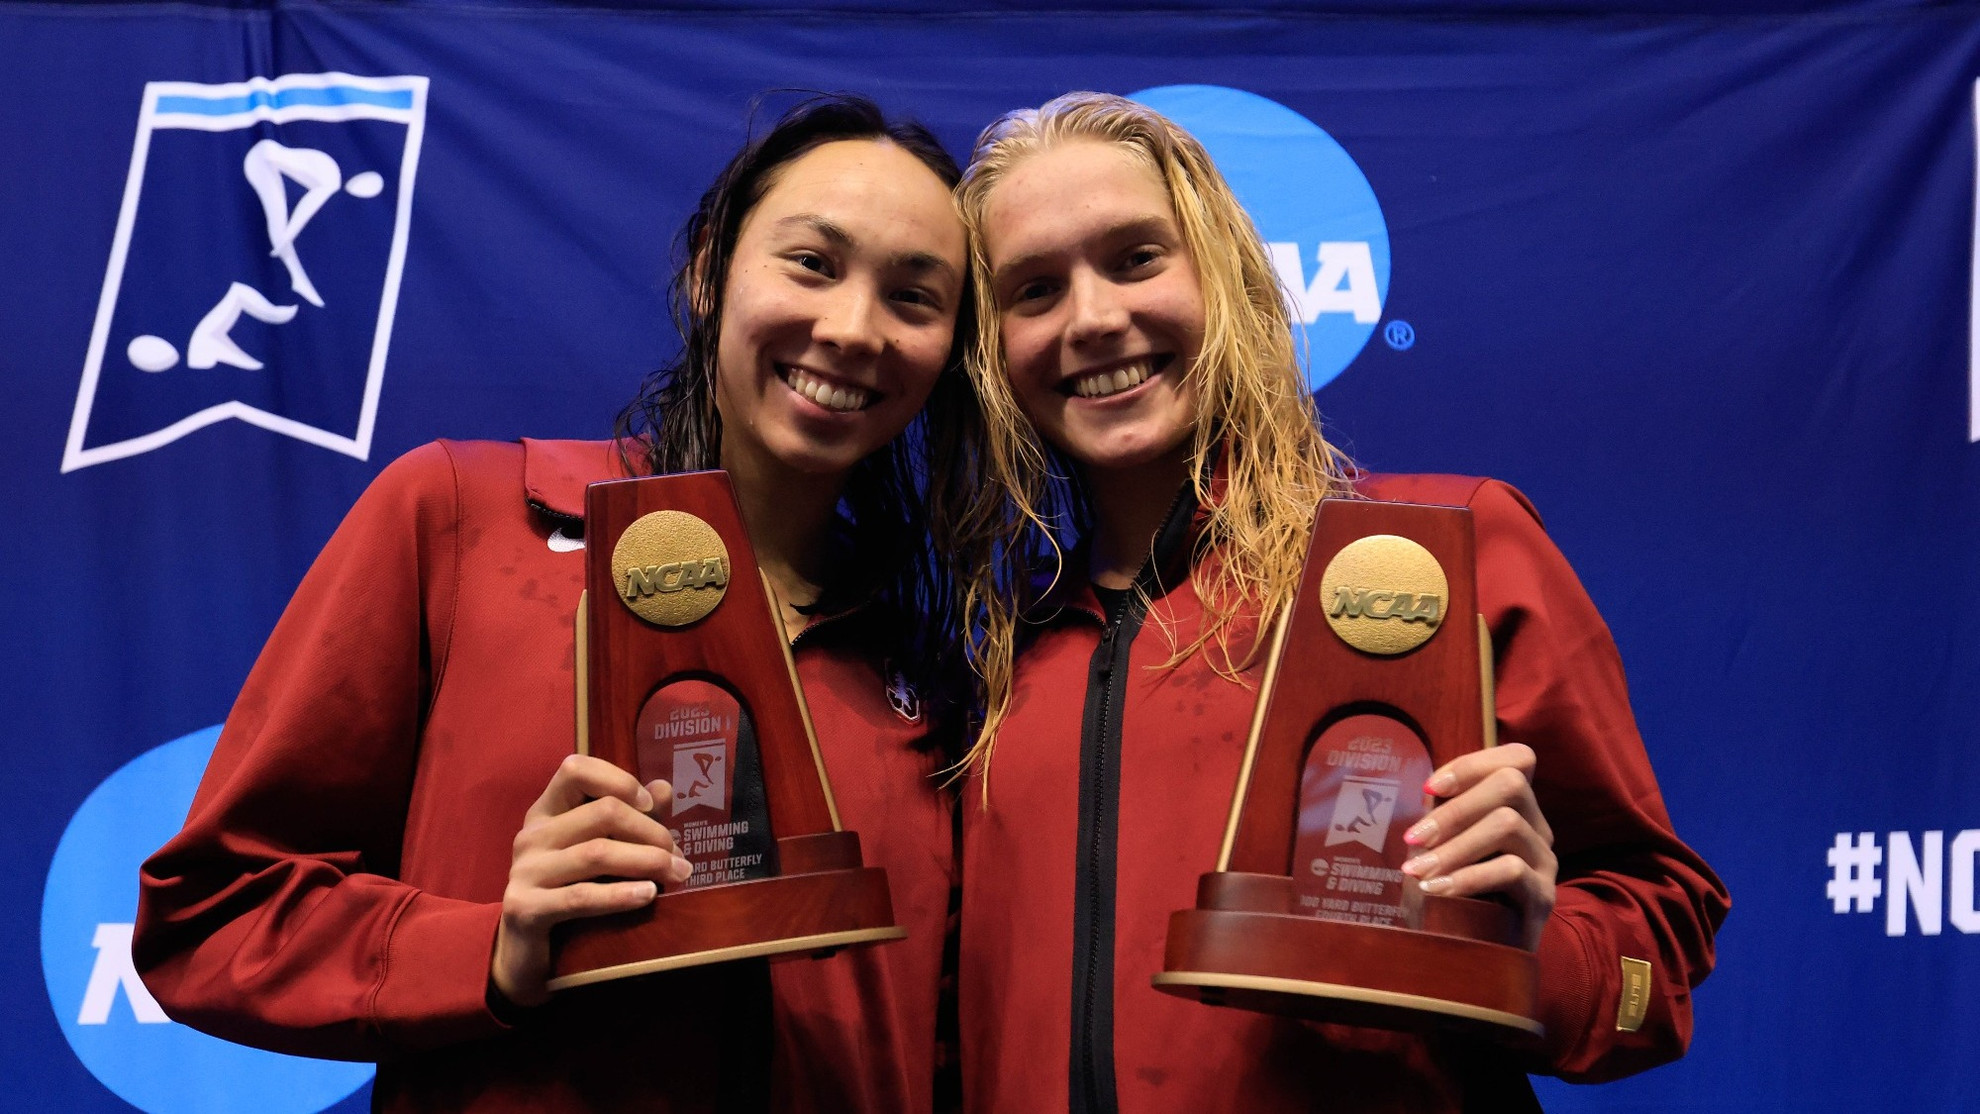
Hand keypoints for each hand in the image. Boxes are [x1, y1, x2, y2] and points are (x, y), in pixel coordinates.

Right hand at [490, 754, 692, 1007]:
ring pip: (597, 853)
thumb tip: (664, 788)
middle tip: (679, 856)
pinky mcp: (526, 908)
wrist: (525, 958)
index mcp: (546, 813)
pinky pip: (581, 897)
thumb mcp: (598, 852)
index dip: (619, 780)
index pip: (576, 769)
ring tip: (678, 874)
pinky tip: (649, 895)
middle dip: (651, 831)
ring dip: (647, 861)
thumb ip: (629, 820)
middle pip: (602, 813)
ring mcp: (524, 872)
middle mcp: (531, 836)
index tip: (652, 804)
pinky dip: (620, 895)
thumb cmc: (569, 896)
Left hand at [1398, 742, 1556, 950]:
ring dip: (1454, 845)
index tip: (1428, 788)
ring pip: (1507, 824)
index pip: (1517, 759)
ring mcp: (1544, 861)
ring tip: (1416, 870)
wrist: (1475, 960)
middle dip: (1455, 807)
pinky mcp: (1543, 897)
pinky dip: (1468, 877)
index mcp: (1515, 808)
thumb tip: (1400, 790)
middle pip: (1511, 783)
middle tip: (1413, 838)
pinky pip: (1511, 870)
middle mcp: (1537, 828)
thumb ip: (1437, 818)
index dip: (1473, 763)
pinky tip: (1436, 891)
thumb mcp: (1440, 849)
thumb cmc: (1448, 897)